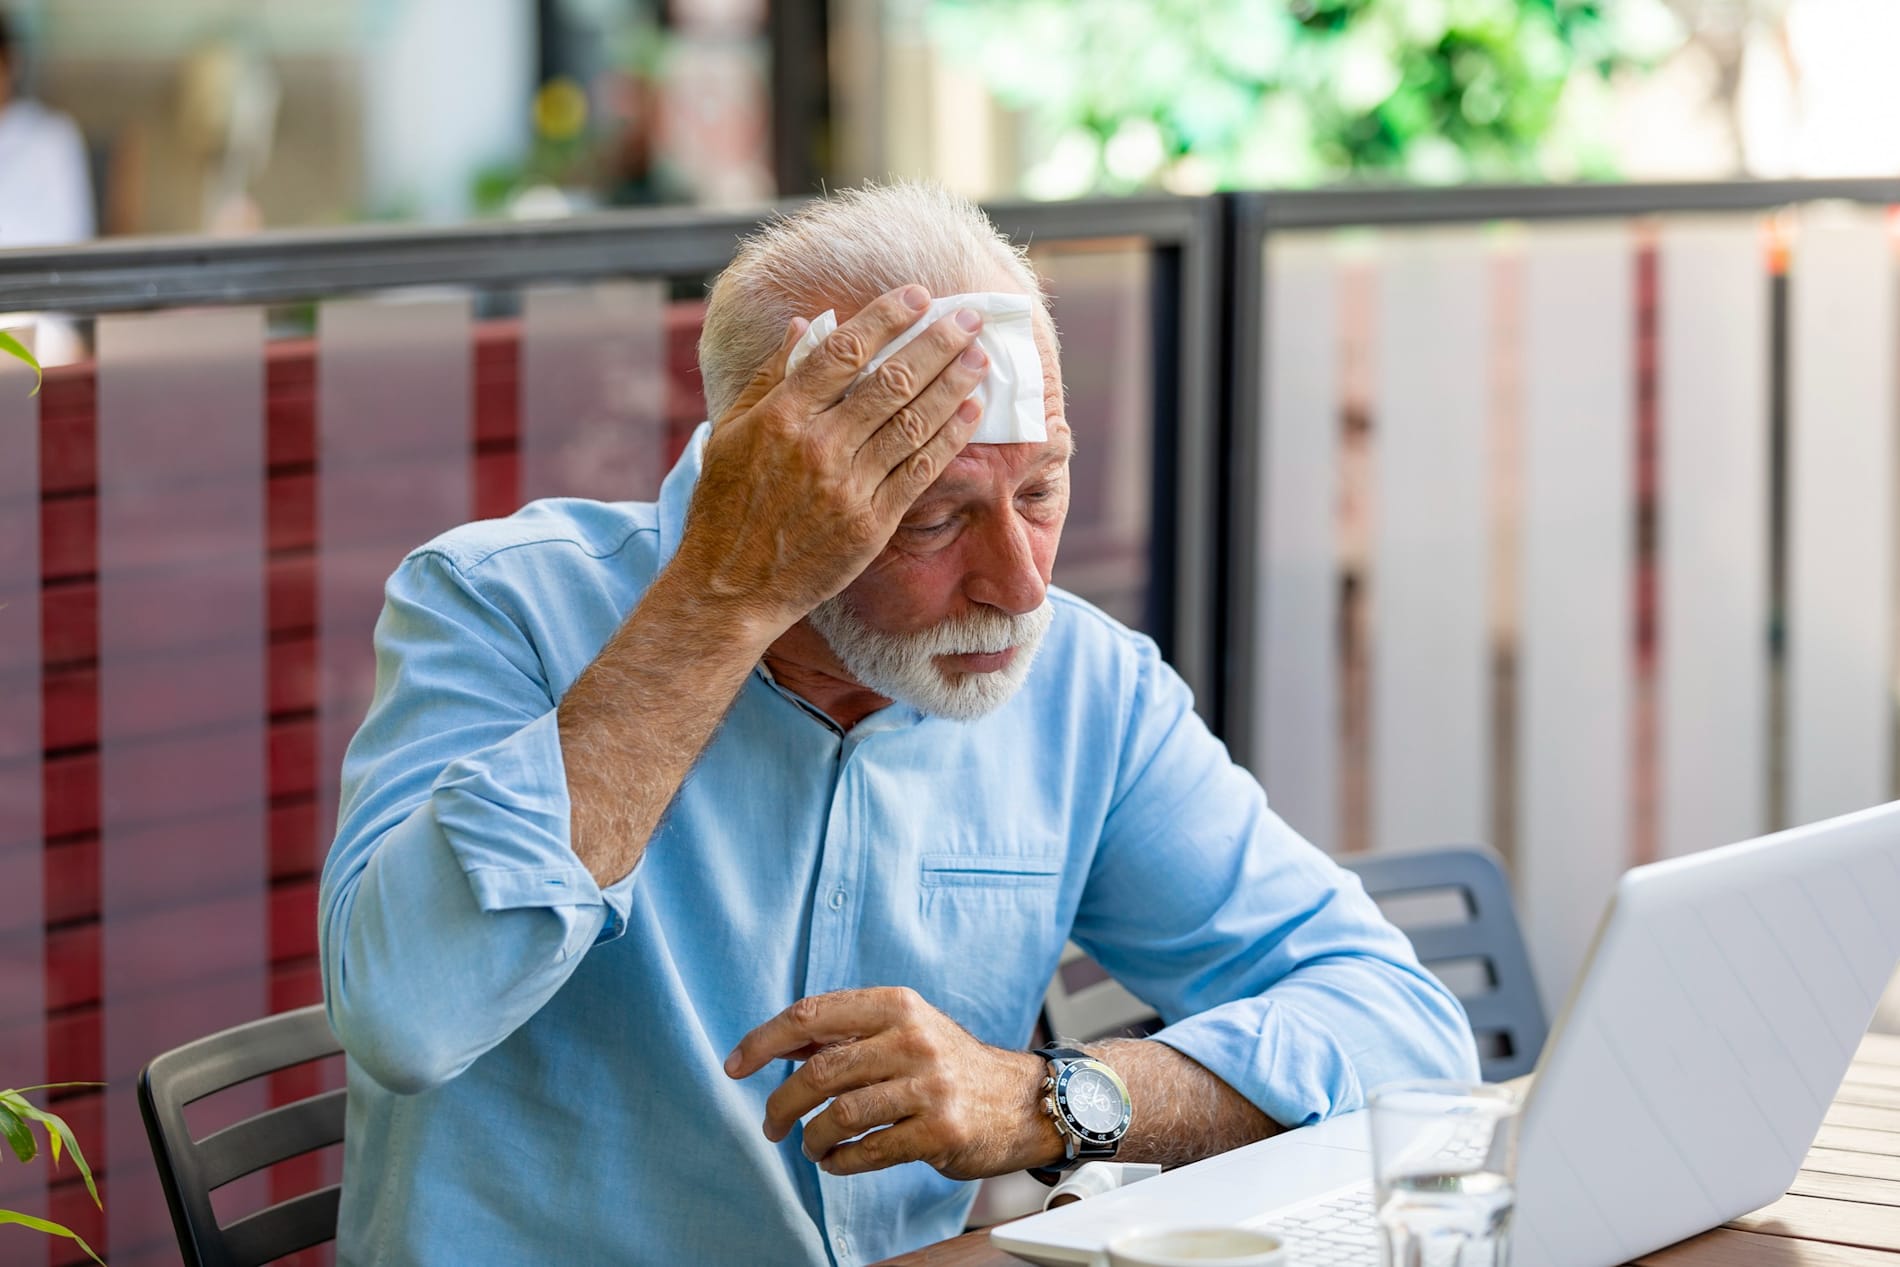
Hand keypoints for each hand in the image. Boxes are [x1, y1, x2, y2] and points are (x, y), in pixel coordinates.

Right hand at [672, 285, 989, 641]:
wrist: (731, 586)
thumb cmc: (725, 507)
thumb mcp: (729, 432)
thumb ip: (770, 376)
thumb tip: (805, 324)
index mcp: (780, 416)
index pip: (844, 350)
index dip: (887, 318)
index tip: (919, 297)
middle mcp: (817, 445)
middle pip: (890, 380)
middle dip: (936, 343)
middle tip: (970, 318)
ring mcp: (847, 485)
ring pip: (913, 421)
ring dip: (953, 384)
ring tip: (980, 357)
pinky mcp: (871, 522)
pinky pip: (920, 470)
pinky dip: (949, 436)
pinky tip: (971, 410)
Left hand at [724, 986, 1059, 1180]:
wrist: (1022, 1100)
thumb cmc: (948, 1064)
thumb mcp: (905, 1028)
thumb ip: (847, 1034)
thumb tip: (778, 1044)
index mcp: (897, 1005)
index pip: (812, 1015)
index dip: (764, 1041)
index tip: (735, 1067)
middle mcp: (913, 1039)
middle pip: (819, 1072)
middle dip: (781, 1104)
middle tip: (771, 1124)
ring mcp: (930, 1086)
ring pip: (839, 1115)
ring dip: (810, 1138)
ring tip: (809, 1146)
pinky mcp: (940, 1131)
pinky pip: (868, 1152)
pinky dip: (840, 1162)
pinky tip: (836, 1161)